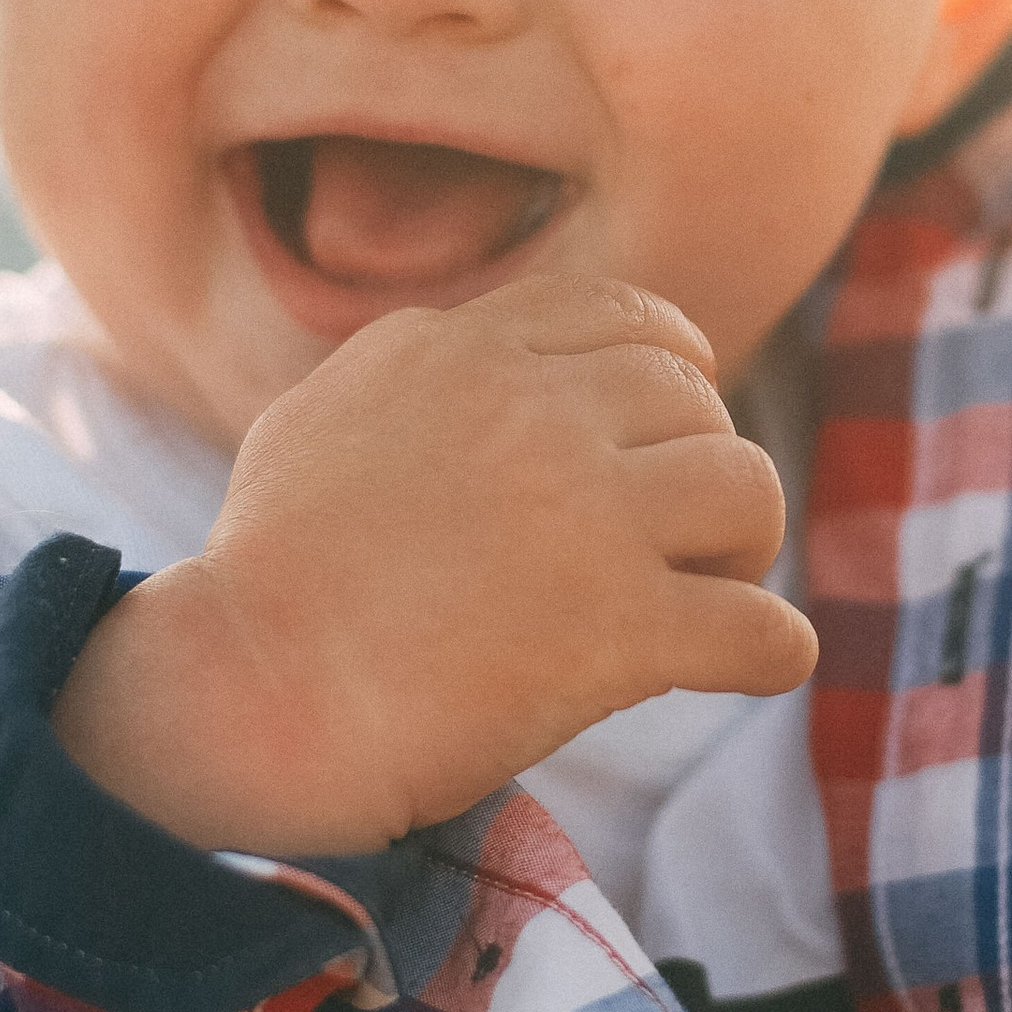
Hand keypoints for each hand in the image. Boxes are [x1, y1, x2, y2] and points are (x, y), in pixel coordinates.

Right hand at [53, 277, 816, 854]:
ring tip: (705, 595)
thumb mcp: (323, 419)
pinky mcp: (616, 627)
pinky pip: (762, 627)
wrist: (242, 694)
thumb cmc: (264, 581)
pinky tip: (748, 666)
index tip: (675, 425)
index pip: (625, 317)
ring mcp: (583, 514)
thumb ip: (415, 375)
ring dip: (745, 547)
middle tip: (681, 539)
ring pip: (750, 490)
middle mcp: (534, 409)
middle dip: (702, 467)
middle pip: (695, 403)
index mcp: (463, 350)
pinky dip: (770, 651)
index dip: (675, 370)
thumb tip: (476, 362)